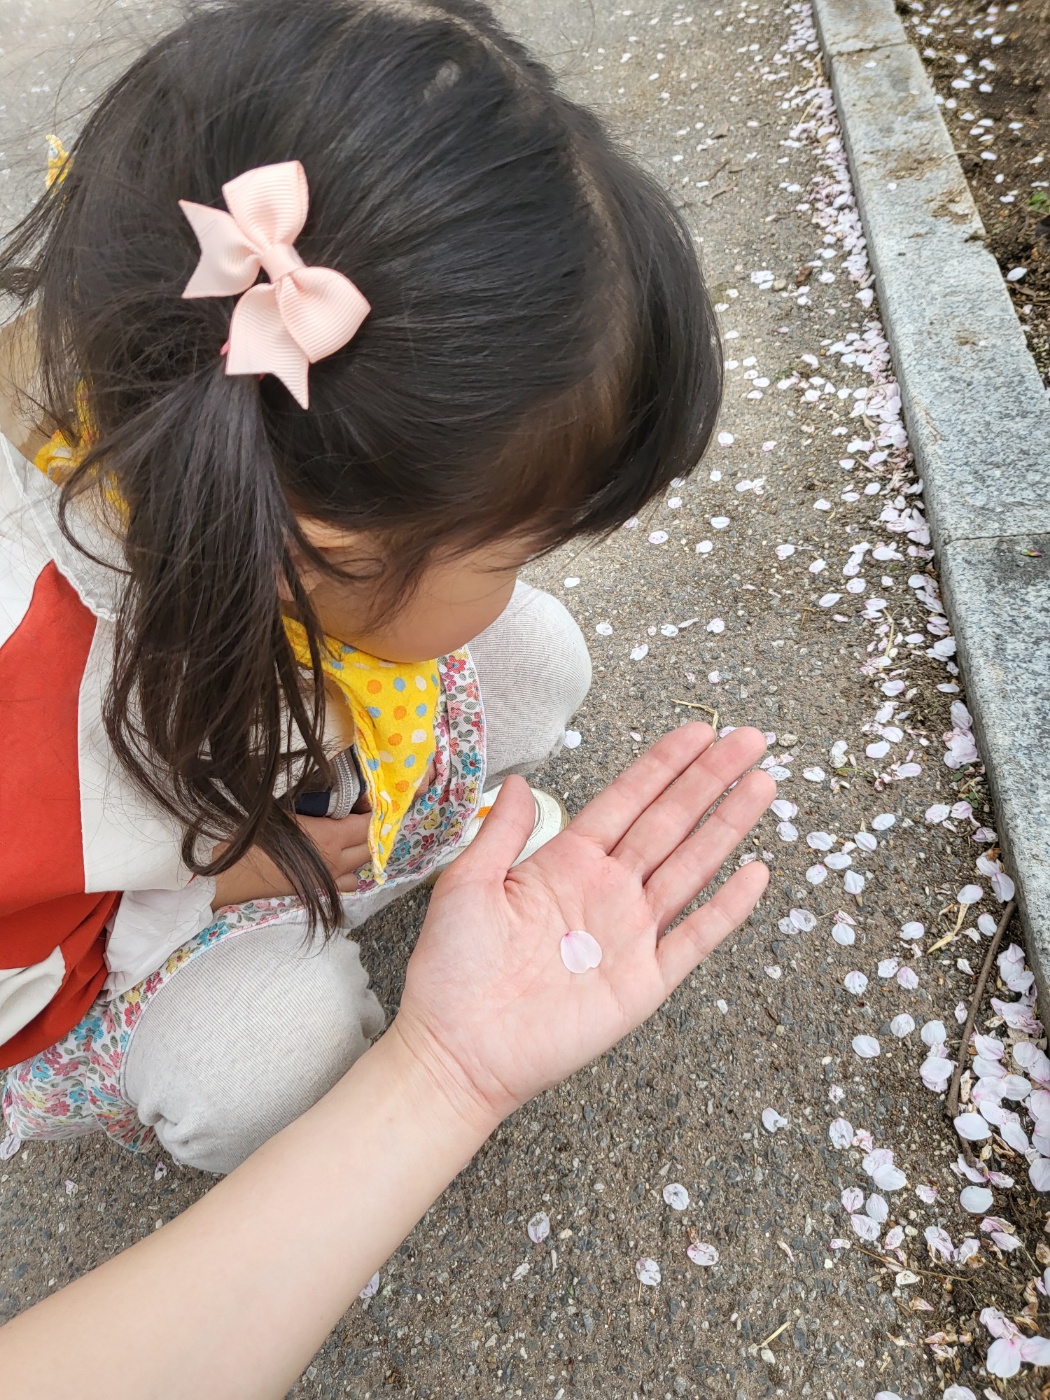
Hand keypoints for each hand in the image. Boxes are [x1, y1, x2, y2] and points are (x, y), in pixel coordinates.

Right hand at [211, 812, 371, 907]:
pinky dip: (348, 872)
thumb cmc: (254, 837)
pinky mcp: (318, 891)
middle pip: (370, 847)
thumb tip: (330, 787)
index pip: (368, 824)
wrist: (230, 874)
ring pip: (360, 867)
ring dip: (360, 851)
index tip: (362, 797)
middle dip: (369, 828)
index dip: (371, 808)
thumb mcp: (284, 808)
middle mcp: (336, 862)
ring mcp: (328, 880)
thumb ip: (312, 800)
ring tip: (348, 836)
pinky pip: (345, 883)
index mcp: (330, 839)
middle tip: (357, 813)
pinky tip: (335, 859)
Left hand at [392, 723, 774, 1129]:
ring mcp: (630, 934)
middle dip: (710, 779)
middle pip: (670, 822)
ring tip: (763, 785)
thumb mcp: (467, 885)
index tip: (700, 731)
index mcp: (567, 862)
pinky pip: (694, 938)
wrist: (457, 1049)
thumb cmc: (452, 968)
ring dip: (727, 826)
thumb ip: (501, 832)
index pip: (627, 800)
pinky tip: (755, 873)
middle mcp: (607, 890)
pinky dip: (726, 908)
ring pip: (691, 868)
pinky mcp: (644, 981)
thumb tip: (525, 781)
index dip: (664, 765)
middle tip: (750, 739)